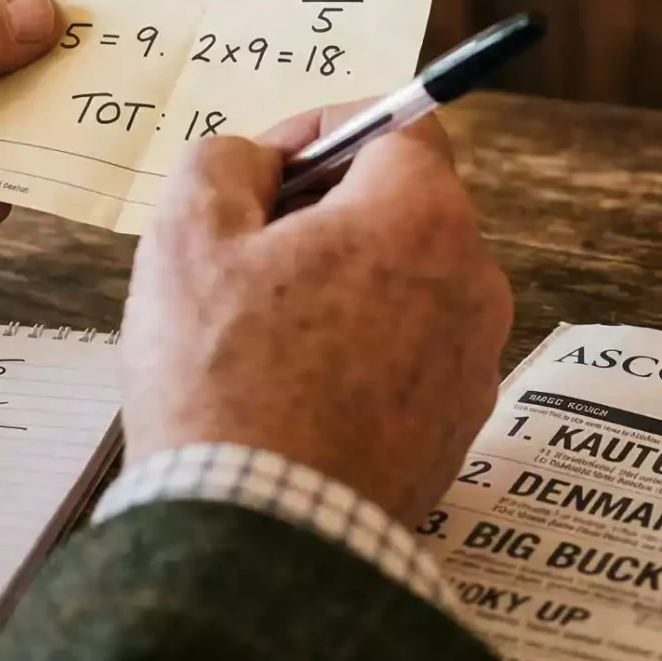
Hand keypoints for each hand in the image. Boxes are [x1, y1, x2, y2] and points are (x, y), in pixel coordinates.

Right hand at [119, 109, 512, 525]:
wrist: (259, 534)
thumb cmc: (222, 382)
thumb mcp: (187, 236)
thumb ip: (225, 162)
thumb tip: (256, 164)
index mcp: (422, 218)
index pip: (401, 126)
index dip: (325, 129)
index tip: (265, 167)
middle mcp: (474, 283)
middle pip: (405, 207)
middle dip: (328, 209)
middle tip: (244, 246)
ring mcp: (473, 362)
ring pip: (406, 284)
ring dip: (341, 282)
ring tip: (257, 326)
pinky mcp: (456, 427)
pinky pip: (409, 355)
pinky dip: (358, 349)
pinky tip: (289, 385)